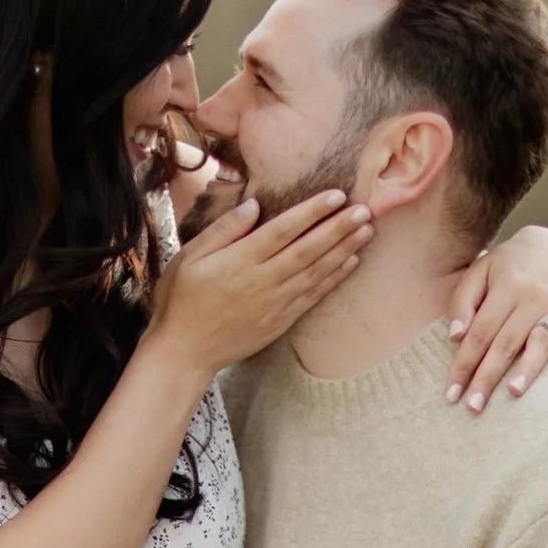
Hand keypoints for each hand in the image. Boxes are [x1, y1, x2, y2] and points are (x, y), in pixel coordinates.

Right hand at [146, 190, 369, 376]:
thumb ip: (223, 230)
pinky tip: (351, 261)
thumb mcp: (188, 257)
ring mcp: (275, 303)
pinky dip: (334, 278)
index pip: (282, 230)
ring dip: (344, 250)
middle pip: (308, 250)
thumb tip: (254, 205)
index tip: (335, 195)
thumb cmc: (181, 300)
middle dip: (338, 228)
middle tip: (364, 209)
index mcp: (239, 261)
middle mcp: (262, 281)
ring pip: (316, 272)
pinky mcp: (281, 321)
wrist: (184, 352)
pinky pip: (314, 296)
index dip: (311, 212)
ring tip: (366, 229)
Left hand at [442, 224, 547, 410]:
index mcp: (504, 289)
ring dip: (528, 368)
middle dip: (487, 377)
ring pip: (540, 341)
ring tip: (513, 392)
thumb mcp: (480, 271)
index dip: (464, 364)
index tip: (451, 393)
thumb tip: (455, 337)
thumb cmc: (507, 266)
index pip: (479, 334)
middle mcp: (531, 298)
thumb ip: (463, 301)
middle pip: (505, 343)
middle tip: (472, 407)